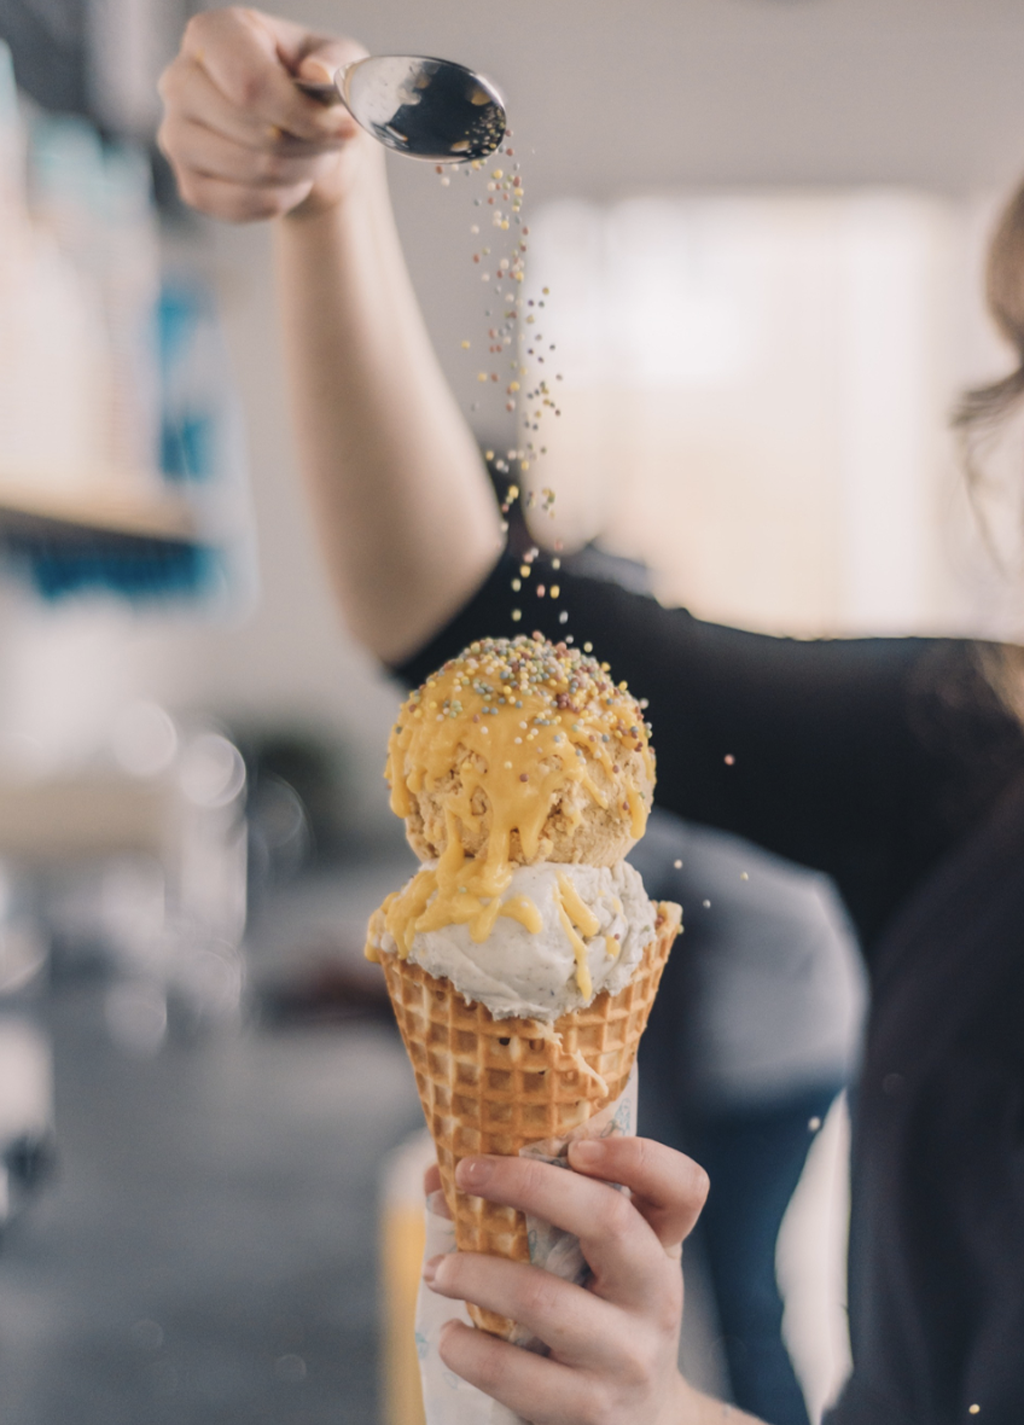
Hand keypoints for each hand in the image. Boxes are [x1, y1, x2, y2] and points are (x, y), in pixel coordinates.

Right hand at [157, 7, 375, 222]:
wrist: (302, 137)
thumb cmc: (315, 88)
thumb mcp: (338, 63)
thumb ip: (336, 61)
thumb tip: (317, 73)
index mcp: (213, 34)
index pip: (249, 84)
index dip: (301, 115)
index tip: (343, 128)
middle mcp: (180, 81)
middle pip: (255, 131)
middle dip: (309, 144)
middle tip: (333, 140)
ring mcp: (177, 136)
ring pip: (252, 170)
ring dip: (300, 171)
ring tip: (314, 156)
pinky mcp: (189, 185)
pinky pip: (243, 205)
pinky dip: (282, 199)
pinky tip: (291, 180)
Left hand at [424, 1137, 708, 1424]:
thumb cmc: (598, 1319)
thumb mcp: (593, 1264)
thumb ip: (533, 1210)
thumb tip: (437, 1177)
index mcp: (660, 1245)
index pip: (682, 1188)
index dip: (637, 1156)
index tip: (577, 1145)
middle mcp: (655, 1296)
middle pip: (609, 1220)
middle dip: (527, 1184)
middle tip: (466, 1173)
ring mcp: (629, 1356)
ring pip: (544, 1299)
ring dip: (475, 1274)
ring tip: (436, 1269)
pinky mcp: (592, 1411)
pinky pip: (517, 1375)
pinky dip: (469, 1349)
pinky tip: (451, 1336)